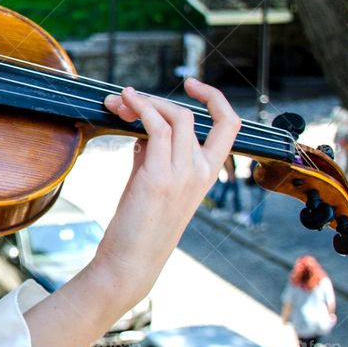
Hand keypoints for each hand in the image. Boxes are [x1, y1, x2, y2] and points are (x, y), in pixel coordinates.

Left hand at [99, 79, 240, 298]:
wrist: (131, 261)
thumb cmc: (139, 227)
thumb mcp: (152, 183)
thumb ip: (153, 155)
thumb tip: (142, 131)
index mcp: (207, 175)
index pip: (230, 126)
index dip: (214, 98)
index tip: (190, 84)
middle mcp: (202, 172)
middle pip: (192, 115)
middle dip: (158, 99)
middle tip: (128, 98)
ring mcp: (184, 174)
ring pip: (174, 117)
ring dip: (143, 102)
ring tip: (117, 101)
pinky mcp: (159, 177)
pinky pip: (156, 128)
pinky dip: (139, 109)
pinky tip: (121, 104)